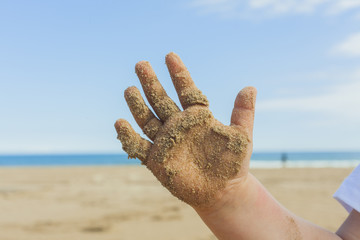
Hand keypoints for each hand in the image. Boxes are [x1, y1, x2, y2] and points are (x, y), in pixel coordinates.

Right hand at [115, 52, 256, 207]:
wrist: (222, 192)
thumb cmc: (233, 164)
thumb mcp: (241, 136)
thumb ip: (243, 112)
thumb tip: (250, 87)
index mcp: (197, 116)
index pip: (185, 90)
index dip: (178, 73)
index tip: (170, 55)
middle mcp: (178, 125)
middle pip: (161, 100)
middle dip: (151, 83)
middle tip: (142, 64)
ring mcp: (165, 141)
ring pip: (147, 119)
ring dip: (137, 105)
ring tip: (130, 89)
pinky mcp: (156, 160)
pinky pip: (139, 146)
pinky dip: (128, 136)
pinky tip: (120, 122)